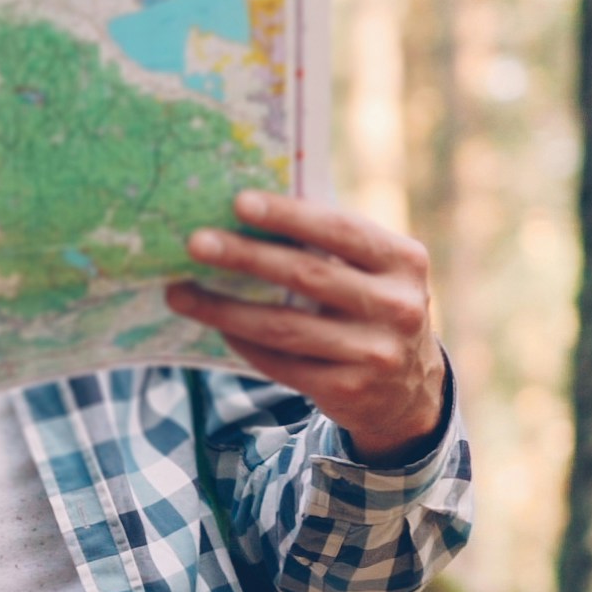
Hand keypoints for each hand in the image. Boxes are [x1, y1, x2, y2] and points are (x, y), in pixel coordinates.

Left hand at [169, 191, 450, 464]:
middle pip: (307, 276)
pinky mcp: (350, 390)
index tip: (238, 201)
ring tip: (181, 292)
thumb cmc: (373, 307)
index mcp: (403, 260)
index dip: (289, 215)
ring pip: (285, 328)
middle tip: (196, 243)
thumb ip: (330, 245)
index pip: (340, 231)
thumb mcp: (374, 271)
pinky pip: (282, 364)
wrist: (409, 389)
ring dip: (225, 309)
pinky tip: (216, 325)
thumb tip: (246, 212)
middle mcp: (397, 306)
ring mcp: (375, 353)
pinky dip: (244, 343)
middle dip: (245, 257)